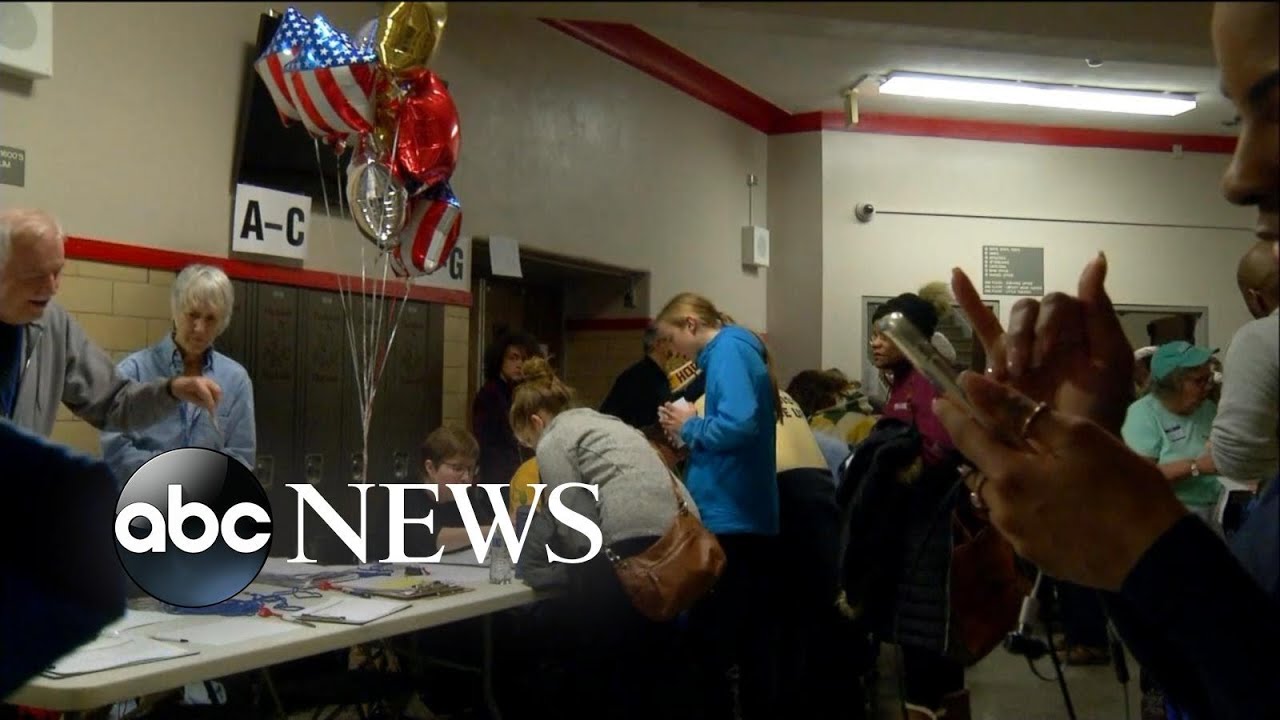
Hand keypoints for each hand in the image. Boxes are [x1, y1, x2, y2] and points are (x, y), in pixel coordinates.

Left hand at [170, 376, 221, 413]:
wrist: (178, 382)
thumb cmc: (181, 391)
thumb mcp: (188, 398)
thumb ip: (200, 402)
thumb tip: (210, 408)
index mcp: (197, 383)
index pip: (208, 394)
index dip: (210, 404)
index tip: (212, 413)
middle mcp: (205, 380)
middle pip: (217, 390)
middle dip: (216, 401)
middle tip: (212, 409)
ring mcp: (209, 380)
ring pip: (218, 390)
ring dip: (217, 399)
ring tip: (210, 405)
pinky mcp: (210, 382)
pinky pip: (216, 390)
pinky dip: (215, 396)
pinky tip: (209, 401)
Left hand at [658, 402, 695, 439]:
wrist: (691, 430)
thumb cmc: (692, 420)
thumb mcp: (693, 411)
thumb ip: (691, 405)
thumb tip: (689, 402)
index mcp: (676, 411)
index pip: (669, 405)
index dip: (667, 404)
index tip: (667, 404)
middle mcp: (672, 417)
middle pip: (664, 412)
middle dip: (661, 409)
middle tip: (659, 409)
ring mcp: (671, 423)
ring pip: (663, 421)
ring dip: (662, 420)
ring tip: (661, 420)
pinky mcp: (671, 430)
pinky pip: (666, 429)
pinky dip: (665, 429)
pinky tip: (665, 429)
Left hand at [935, 372, 1186, 590]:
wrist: (1155, 556)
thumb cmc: (1121, 486)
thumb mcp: (1076, 436)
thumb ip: (1018, 411)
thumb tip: (971, 384)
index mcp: (1008, 476)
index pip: (966, 438)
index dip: (952, 414)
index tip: (939, 398)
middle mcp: (1003, 510)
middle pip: (982, 470)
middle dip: (990, 451)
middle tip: (1018, 437)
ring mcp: (1018, 539)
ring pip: (1000, 497)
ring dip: (1010, 480)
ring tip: (1047, 471)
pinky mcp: (1037, 557)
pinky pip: (1019, 521)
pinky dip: (1027, 504)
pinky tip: (1059, 501)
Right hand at [952, 253, 1133, 433]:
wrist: (1072, 451)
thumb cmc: (1097, 409)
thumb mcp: (1110, 361)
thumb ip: (1101, 313)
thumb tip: (1095, 259)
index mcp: (1080, 328)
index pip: (1061, 302)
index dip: (1052, 323)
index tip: (1050, 353)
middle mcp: (1051, 332)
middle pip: (1031, 309)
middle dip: (1029, 335)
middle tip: (1030, 368)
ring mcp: (1024, 346)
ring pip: (1009, 320)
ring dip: (1012, 340)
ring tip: (1011, 373)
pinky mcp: (999, 362)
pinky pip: (982, 324)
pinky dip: (969, 298)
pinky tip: (955, 274)